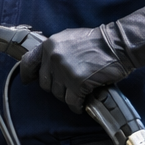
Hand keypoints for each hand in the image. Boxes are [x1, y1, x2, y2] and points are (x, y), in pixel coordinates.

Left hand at [17, 6, 144, 111]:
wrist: (117, 44)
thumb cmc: (97, 41)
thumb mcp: (69, 39)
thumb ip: (55, 51)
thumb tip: (47, 65)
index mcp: (50, 45)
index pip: (28, 62)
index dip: (27, 74)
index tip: (27, 80)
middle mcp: (53, 58)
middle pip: (44, 83)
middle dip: (55, 88)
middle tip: (67, 87)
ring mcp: (65, 71)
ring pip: (57, 94)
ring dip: (67, 96)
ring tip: (77, 93)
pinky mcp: (77, 83)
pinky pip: (71, 101)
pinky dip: (76, 106)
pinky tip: (81, 104)